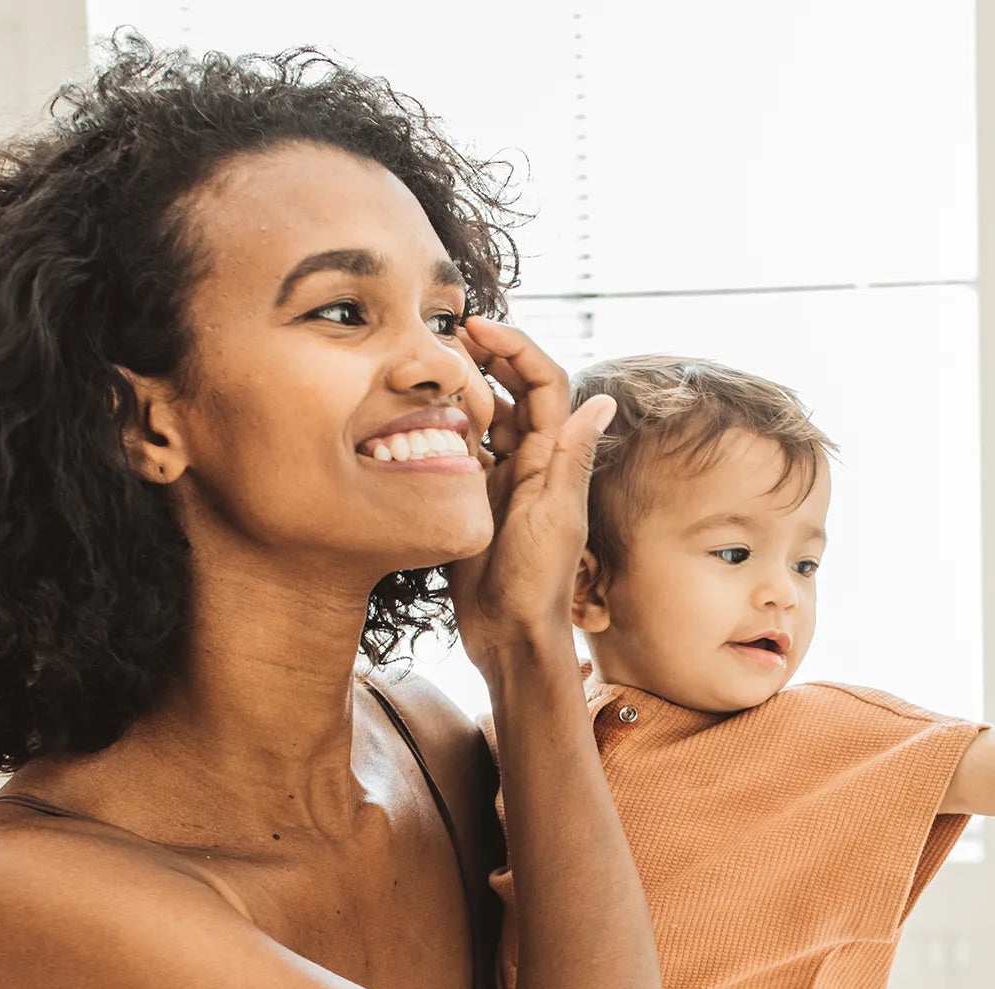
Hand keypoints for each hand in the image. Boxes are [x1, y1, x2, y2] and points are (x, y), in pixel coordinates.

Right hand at [448, 316, 614, 666]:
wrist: (508, 635)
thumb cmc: (537, 583)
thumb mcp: (555, 518)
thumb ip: (571, 460)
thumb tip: (603, 400)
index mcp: (554, 458)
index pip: (544, 382)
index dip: (516, 347)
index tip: (477, 326)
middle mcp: (529, 462)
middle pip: (511, 390)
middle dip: (485, 356)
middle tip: (445, 337)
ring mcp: (499, 480)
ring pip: (482, 417)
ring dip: (459, 389)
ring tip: (425, 370)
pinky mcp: (471, 500)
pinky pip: (458, 452)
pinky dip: (440, 429)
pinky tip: (412, 417)